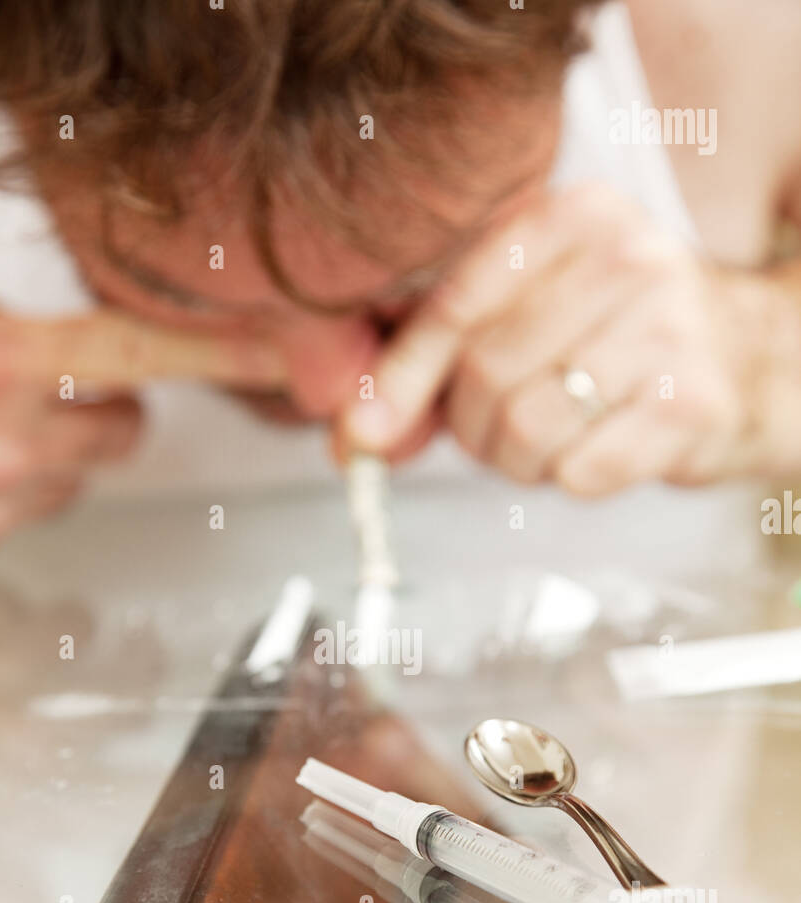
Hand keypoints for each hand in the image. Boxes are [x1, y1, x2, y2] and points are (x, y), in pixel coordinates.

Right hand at [0, 275, 285, 561]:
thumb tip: (13, 171)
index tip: (281, 350)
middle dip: (114, 403)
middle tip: (67, 379)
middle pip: (123, 428)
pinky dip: (8, 486)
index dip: (219, 351)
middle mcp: (0, 441)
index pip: (138, 350)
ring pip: (75, 477)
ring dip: (55, 448)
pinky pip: (25, 514)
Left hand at [340, 183, 787, 492]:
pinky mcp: (691, 404)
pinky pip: (579, 472)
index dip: (402, 377)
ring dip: (518, 461)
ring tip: (547, 442)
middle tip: (495, 432)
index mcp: (573, 217)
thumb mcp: (538, 307)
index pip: (457, 303)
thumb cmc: (626, 336)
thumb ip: (445, 353)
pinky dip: (571, 478)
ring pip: (527, 430)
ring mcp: (666, 329)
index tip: (365, 430)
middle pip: (486, 375)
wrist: (751, 359)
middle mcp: (624, 259)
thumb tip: (357, 430)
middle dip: (472, 428)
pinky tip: (596, 451)